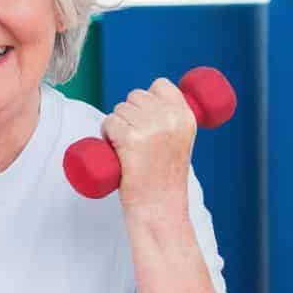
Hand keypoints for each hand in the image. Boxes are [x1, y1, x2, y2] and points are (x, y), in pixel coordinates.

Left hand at [102, 77, 194, 214]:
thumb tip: (146, 100)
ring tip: (127, 149)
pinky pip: (109, 122)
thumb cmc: (164, 180)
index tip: (146, 119)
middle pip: (136, 95)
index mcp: (186, 117)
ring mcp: (151, 126)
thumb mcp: (179, 142)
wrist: (158, 207)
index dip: (148, 99)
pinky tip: (117, 152)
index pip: (161, 85)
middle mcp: (171, 118)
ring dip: (116, 125)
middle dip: (129, 114)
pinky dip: (106, 135)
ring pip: (119, 109)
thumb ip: (170, 120)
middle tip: (135, 141)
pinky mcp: (131, 137)